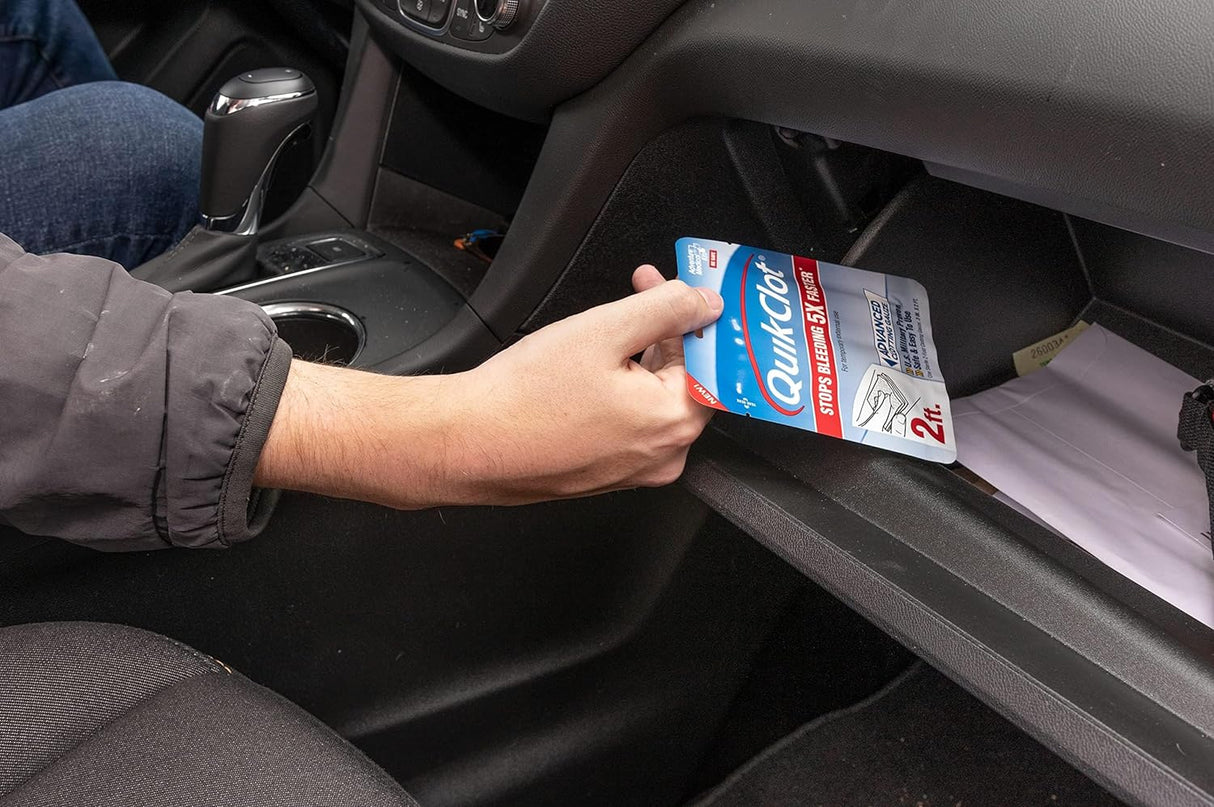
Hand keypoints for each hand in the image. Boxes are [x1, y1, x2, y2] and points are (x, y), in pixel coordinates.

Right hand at [253, 265, 723, 507]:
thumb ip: (666, 308)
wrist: (467, 443)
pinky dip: (622, 387)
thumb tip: (705, 302)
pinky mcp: (604, 472)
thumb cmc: (524, 396)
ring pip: (656, 399)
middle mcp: (662, 455)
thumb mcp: (603, 330)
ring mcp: (633, 470)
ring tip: (609, 322)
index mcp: (673, 422)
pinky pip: (630, 422)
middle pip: (687, 380)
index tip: (690, 287)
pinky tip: (592, 363)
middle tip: (644, 287)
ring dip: (642, 353)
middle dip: (668, 328)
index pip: (715, 363)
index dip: (701, 315)